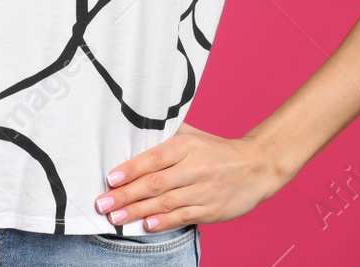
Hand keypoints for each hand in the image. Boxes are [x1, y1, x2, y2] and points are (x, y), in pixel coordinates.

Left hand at [93, 122, 286, 232]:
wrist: (256, 167)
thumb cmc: (216, 150)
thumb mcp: (193, 135)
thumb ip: (165, 135)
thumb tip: (131, 133)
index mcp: (187, 146)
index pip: (154, 158)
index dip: (131, 169)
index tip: (110, 179)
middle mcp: (195, 168)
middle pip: (155, 183)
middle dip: (126, 195)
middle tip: (103, 203)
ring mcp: (204, 190)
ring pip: (166, 203)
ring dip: (138, 212)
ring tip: (116, 218)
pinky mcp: (212, 210)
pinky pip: (184, 217)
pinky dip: (164, 222)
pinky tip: (147, 225)